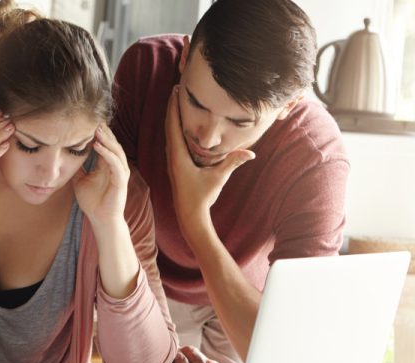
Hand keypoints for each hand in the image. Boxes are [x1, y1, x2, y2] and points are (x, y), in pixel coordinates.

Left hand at [72, 124, 130, 227]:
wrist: (100, 219)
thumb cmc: (92, 202)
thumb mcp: (80, 181)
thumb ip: (77, 168)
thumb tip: (66, 157)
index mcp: (107, 165)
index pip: (105, 145)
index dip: (98, 134)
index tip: (87, 123)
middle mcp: (116, 167)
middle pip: (112, 144)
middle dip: (104, 132)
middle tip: (94, 120)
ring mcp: (120, 173)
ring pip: (116, 151)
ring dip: (106, 140)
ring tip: (96, 130)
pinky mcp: (121, 181)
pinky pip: (115, 164)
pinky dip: (107, 154)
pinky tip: (98, 146)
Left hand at [164, 86, 254, 232]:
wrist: (190, 215)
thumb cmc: (202, 197)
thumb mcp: (219, 178)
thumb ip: (232, 163)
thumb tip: (251, 153)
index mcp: (178, 157)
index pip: (174, 127)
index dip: (173, 108)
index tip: (174, 92)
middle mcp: (172, 157)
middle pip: (169, 126)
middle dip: (171, 107)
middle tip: (175, 89)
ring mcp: (172, 161)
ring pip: (169, 134)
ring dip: (172, 117)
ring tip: (175, 101)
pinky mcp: (175, 166)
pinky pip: (172, 142)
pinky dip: (174, 129)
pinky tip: (177, 124)